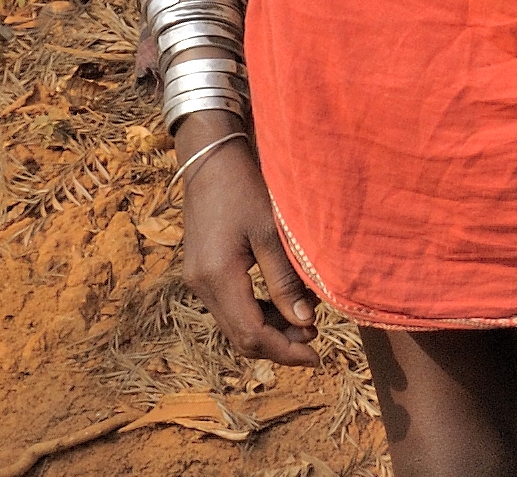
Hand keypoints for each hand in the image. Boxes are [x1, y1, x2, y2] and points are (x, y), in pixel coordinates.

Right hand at [177, 121, 318, 366]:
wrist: (211, 159)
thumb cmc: (246, 188)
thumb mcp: (271, 232)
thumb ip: (285, 279)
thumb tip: (304, 323)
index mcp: (218, 277)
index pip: (251, 335)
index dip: (285, 351)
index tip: (317, 356)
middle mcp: (201, 286)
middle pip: (240, 336)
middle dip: (279, 345)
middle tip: (317, 343)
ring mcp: (198, 280)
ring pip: (235, 324)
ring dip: (270, 330)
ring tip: (307, 322)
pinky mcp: (202, 272)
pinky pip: (230, 306)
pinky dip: (258, 312)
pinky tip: (284, 303)